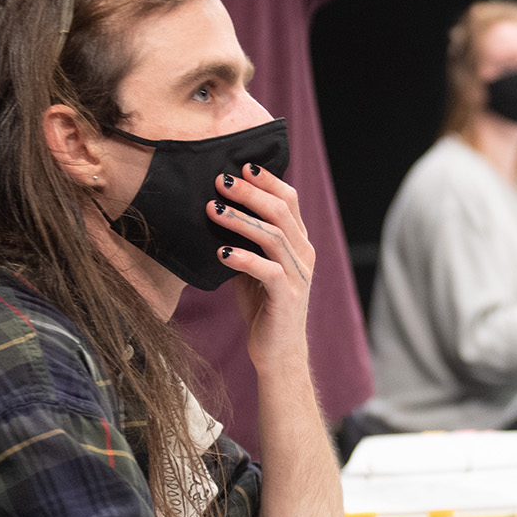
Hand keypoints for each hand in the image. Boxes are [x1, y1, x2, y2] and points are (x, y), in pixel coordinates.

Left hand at [211, 163, 315, 369]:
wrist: (278, 351)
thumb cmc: (262, 305)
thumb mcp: (253, 264)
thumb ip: (244, 240)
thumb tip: (215, 208)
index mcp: (298, 242)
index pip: (289, 200)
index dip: (267, 180)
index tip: (241, 165)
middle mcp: (304, 254)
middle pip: (281, 212)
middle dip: (250, 193)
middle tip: (220, 181)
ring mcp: (299, 275)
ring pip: (274, 236)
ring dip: (241, 220)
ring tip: (213, 210)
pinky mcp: (289, 297)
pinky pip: (268, 271)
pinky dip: (244, 258)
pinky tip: (221, 252)